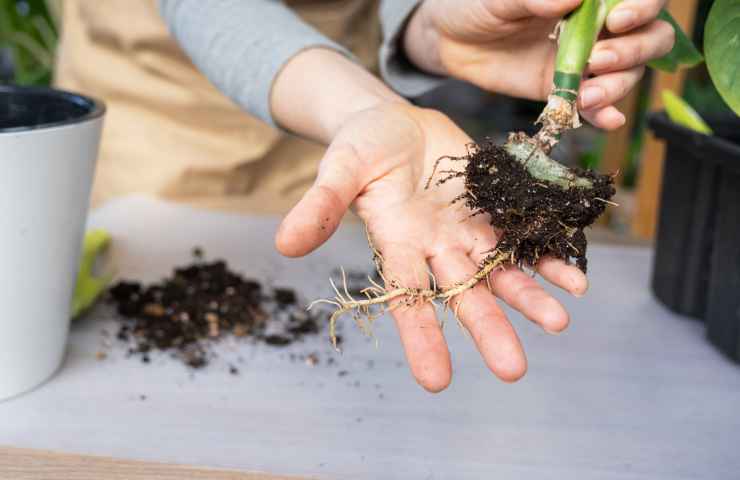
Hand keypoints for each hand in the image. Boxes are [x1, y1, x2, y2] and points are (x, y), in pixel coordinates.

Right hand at [275, 103, 586, 391]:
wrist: (397, 122)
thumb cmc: (361, 147)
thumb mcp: (338, 169)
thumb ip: (319, 205)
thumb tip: (283, 243)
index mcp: (397, 244)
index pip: (407, 298)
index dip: (421, 337)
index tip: (436, 380)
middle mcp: (436, 248)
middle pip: (464, 294)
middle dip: (489, 328)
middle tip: (513, 370)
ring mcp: (468, 230)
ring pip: (502, 271)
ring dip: (529, 296)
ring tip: (559, 322)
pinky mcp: (493, 206)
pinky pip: (524, 235)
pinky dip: (548, 255)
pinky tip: (574, 277)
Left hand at [404, 0, 674, 128]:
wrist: (450, 39)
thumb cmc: (479, 3)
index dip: (644, 6)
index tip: (618, 18)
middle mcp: (599, 26)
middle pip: (649, 38)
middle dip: (634, 51)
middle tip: (601, 58)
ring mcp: (586, 60)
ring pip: (628, 73)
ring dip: (617, 85)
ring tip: (588, 94)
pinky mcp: (566, 89)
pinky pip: (595, 104)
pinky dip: (606, 113)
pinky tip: (607, 120)